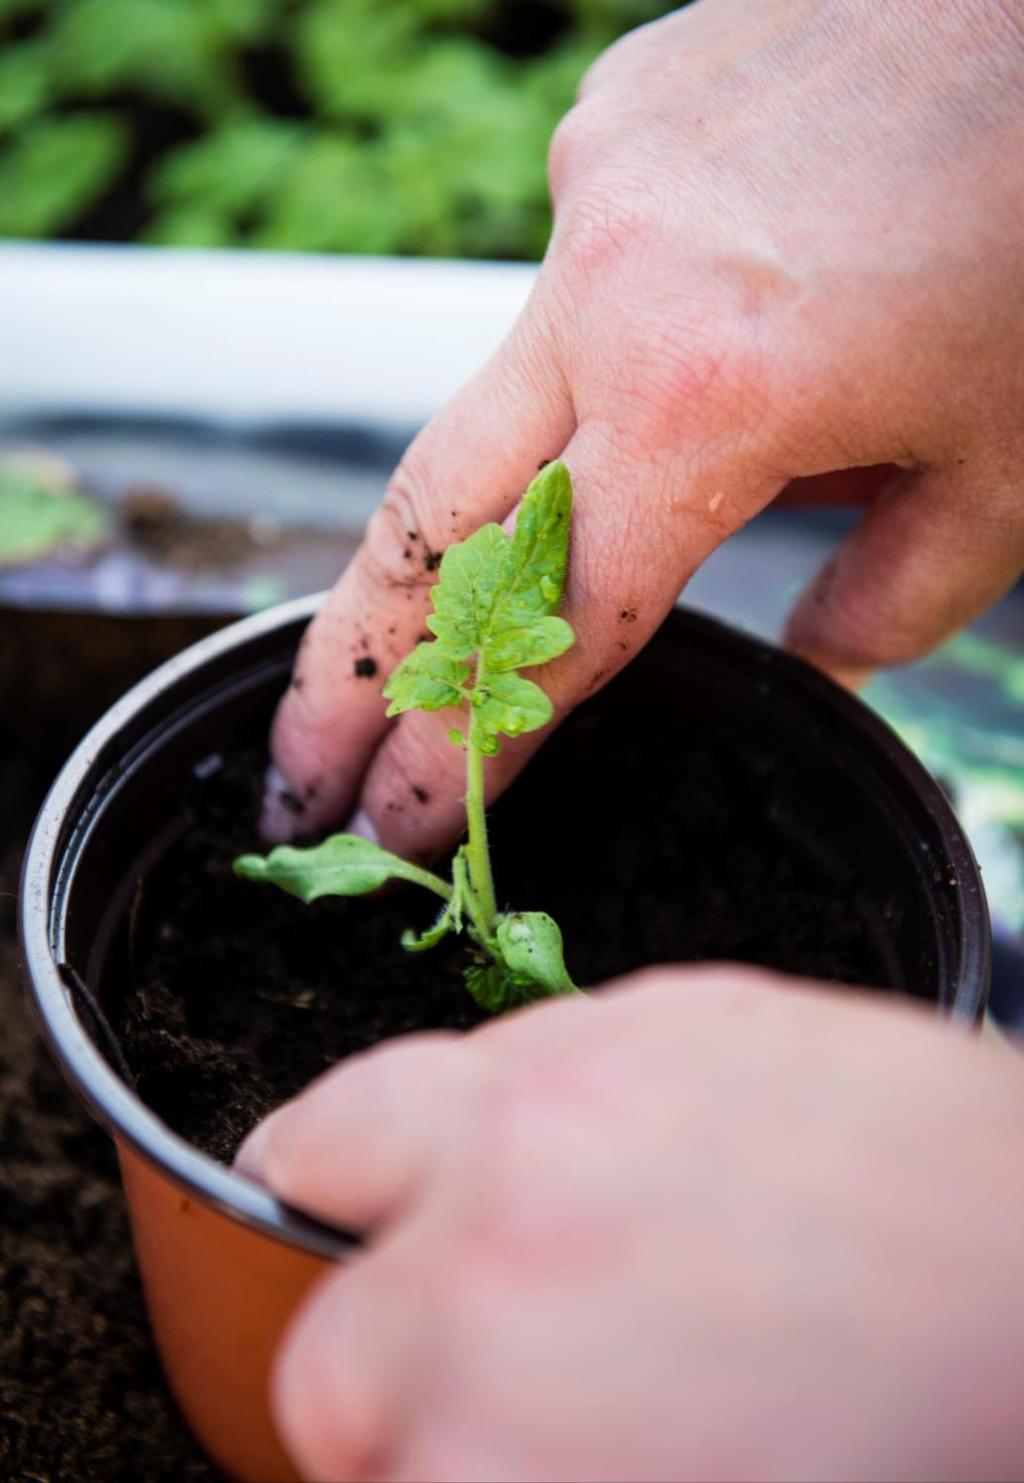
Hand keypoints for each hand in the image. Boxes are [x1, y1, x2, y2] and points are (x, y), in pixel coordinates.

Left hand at [240, 967, 1023, 1482]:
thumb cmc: (908, 1151)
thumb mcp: (710, 1032)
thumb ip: (545, 1075)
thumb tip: (449, 1127)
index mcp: (523, 1112)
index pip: (325, 1142)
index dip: (325, 1178)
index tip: (328, 1208)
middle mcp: (494, 1265)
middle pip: (330, 1355)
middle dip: (390, 1364)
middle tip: (478, 1373)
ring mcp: (518, 1428)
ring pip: (392, 1479)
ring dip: (457, 1459)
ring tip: (580, 1428)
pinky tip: (626, 1460)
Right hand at [265, 0, 1023, 848]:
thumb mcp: (1011, 467)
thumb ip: (896, 598)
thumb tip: (817, 652)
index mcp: (708, 394)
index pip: (549, 624)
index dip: (468, 745)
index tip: (404, 821)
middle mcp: (608, 284)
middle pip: (422, 521)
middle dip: (346, 667)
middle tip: (298, 773)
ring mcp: (593, 184)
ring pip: (498, 396)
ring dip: (469, 521)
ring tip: (474, 597)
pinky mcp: (613, 123)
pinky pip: (580, 281)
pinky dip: (612, 355)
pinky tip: (694, 357)